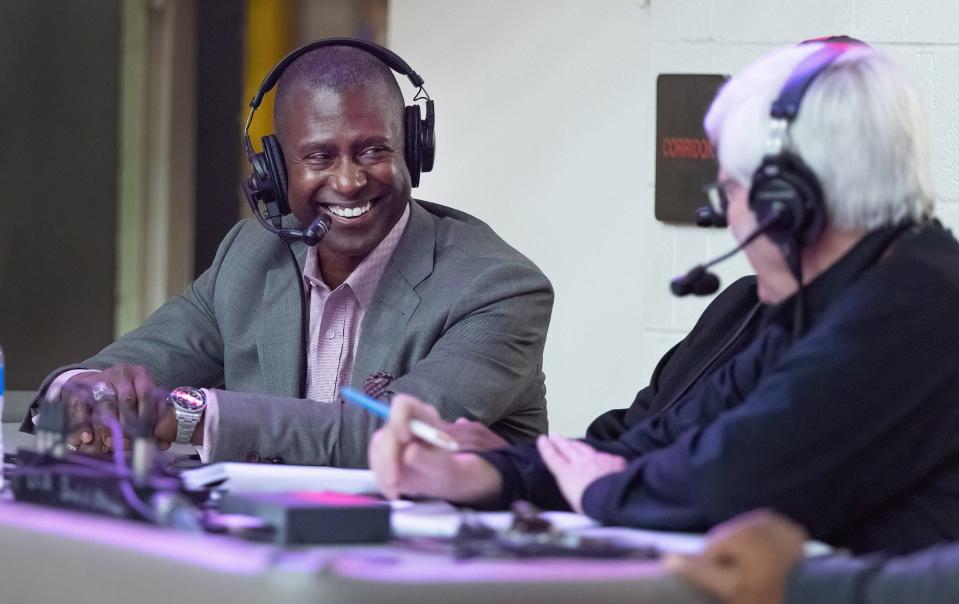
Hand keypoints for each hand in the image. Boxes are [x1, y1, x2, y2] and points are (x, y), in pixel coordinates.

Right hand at [59, 364, 157, 453]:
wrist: (95, 382)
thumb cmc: (126, 397)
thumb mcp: (142, 403)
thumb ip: (153, 422)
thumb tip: (163, 444)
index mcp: (141, 374)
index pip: (147, 394)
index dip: (147, 416)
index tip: (146, 434)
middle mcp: (121, 374)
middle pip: (126, 400)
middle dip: (128, 424)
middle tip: (128, 443)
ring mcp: (100, 380)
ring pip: (105, 404)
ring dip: (108, 427)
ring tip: (110, 444)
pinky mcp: (80, 389)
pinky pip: (81, 408)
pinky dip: (84, 425)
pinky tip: (87, 438)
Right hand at [368, 393, 500, 502]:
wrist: (438, 479)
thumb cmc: (443, 468)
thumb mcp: (441, 467)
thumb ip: (427, 458)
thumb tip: (408, 452)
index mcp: (422, 416)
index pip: (403, 404)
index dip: (399, 418)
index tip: (404, 439)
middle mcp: (403, 422)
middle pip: (387, 430)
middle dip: (388, 457)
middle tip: (394, 481)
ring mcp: (390, 436)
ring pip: (377, 448)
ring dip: (383, 471)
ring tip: (397, 490)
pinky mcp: (381, 451)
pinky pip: (374, 463)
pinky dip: (381, 479)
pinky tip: (394, 492)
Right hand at [537, 435, 625, 512]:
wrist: (614, 499)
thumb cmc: (591, 507)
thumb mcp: (574, 502)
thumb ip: (572, 490)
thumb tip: (574, 488)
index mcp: (567, 474)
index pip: (553, 458)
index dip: (546, 448)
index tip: (542, 439)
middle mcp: (581, 463)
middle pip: (568, 449)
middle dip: (560, 441)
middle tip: (554, 435)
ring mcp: (597, 459)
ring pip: (584, 448)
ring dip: (577, 445)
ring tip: (572, 442)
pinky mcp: (613, 461)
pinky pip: (605, 456)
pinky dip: (601, 456)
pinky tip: (603, 456)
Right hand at [664, 509, 806, 603]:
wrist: (819, 597)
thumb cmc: (769, 595)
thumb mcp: (731, 589)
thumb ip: (700, 572)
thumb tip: (667, 559)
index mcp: (740, 530)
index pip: (709, 548)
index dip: (713, 571)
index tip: (725, 589)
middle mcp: (757, 518)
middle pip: (728, 540)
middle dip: (730, 560)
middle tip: (743, 585)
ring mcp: (777, 523)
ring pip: (746, 537)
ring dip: (746, 554)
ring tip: (758, 577)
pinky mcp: (792, 531)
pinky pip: (767, 537)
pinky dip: (765, 550)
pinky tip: (772, 568)